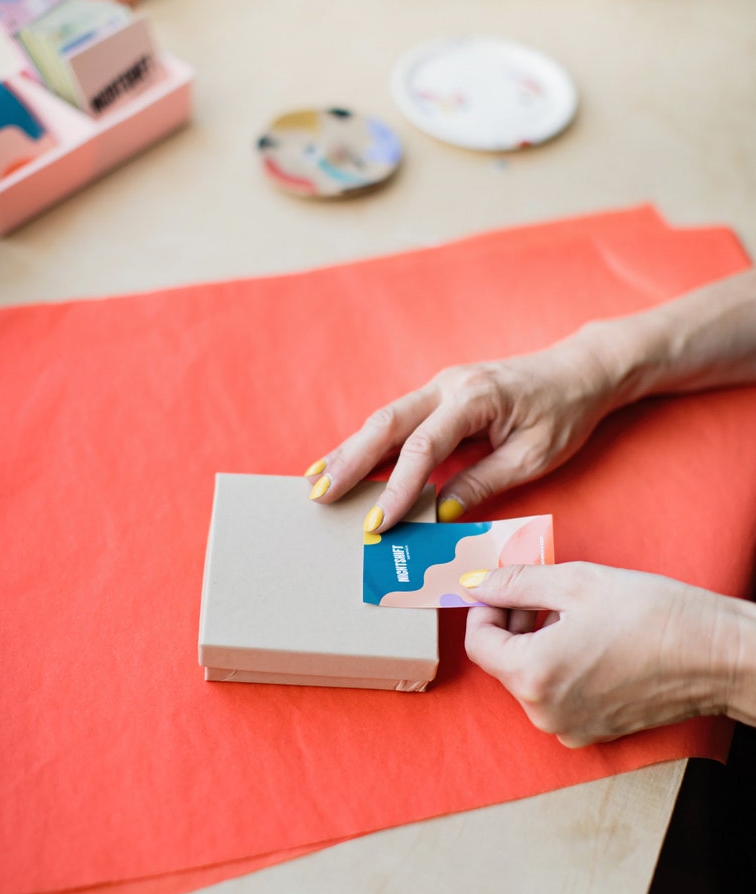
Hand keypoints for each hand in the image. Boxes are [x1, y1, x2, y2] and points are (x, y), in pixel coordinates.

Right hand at [305, 336, 616, 531]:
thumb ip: (484, 482)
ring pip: (384, 419)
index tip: (379, 522)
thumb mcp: (534, 456)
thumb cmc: (563, 413)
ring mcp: (440, 385)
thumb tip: (442, 513)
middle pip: (387, 423)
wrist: (578, 371)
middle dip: (349, 460)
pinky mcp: (437, 394)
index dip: (399, 487)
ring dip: (349, 450)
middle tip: (319, 494)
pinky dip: (367, 442)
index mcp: (476, 398)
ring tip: (315, 481)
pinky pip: (395, 419)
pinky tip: (342, 462)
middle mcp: (449, 384)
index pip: (424, 446)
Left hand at [462, 562, 742, 745]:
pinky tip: (594, 643)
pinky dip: (563, 668)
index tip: (504, 588)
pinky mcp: (594, 732)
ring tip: (578, 616)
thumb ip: (516, 583)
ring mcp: (570, 728)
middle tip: (546, 594)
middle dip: (515, 624)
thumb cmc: (653, 616)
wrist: (716, 656)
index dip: (486, 609)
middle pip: (504, 662)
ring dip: (540, 644)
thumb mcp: (576, 582)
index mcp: (532, 676)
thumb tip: (477, 583)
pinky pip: (558, 696)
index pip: (478, 643)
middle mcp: (544, 712)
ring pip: (531, 679)